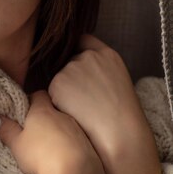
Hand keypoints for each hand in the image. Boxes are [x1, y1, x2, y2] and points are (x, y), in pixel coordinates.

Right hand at [0, 91, 108, 173]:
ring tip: (50, 150)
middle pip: (54, 111)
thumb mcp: (16, 144)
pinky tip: (65, 162)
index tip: (24, 111)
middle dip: (46, 119)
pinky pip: (78, 143)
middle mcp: (63, 116)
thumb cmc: (40, 155)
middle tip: (35, 133)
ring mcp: (79, 131)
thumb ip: (5, 129)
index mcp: (43, 111)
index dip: (31, 100)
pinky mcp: (90, 147)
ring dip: (59, 134)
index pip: (38, 95)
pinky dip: (71, 148)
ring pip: (67, 127)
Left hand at [48, 34, 161, 173]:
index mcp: (107, 54)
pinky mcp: (57, 83)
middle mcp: (87, 56)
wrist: (119, 134)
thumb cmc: (122, 116)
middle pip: (68, 62)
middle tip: (84, 100)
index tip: (74, 62)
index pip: (83, 39)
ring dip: (63, 92)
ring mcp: (71, 68)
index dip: (76, 50)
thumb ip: (99, 69)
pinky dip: (57, 104)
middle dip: (70, 78)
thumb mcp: (117, 81)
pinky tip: (72, 114)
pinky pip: (50, 94)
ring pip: (58, 79)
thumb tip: (78, 70)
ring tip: (82, 111)